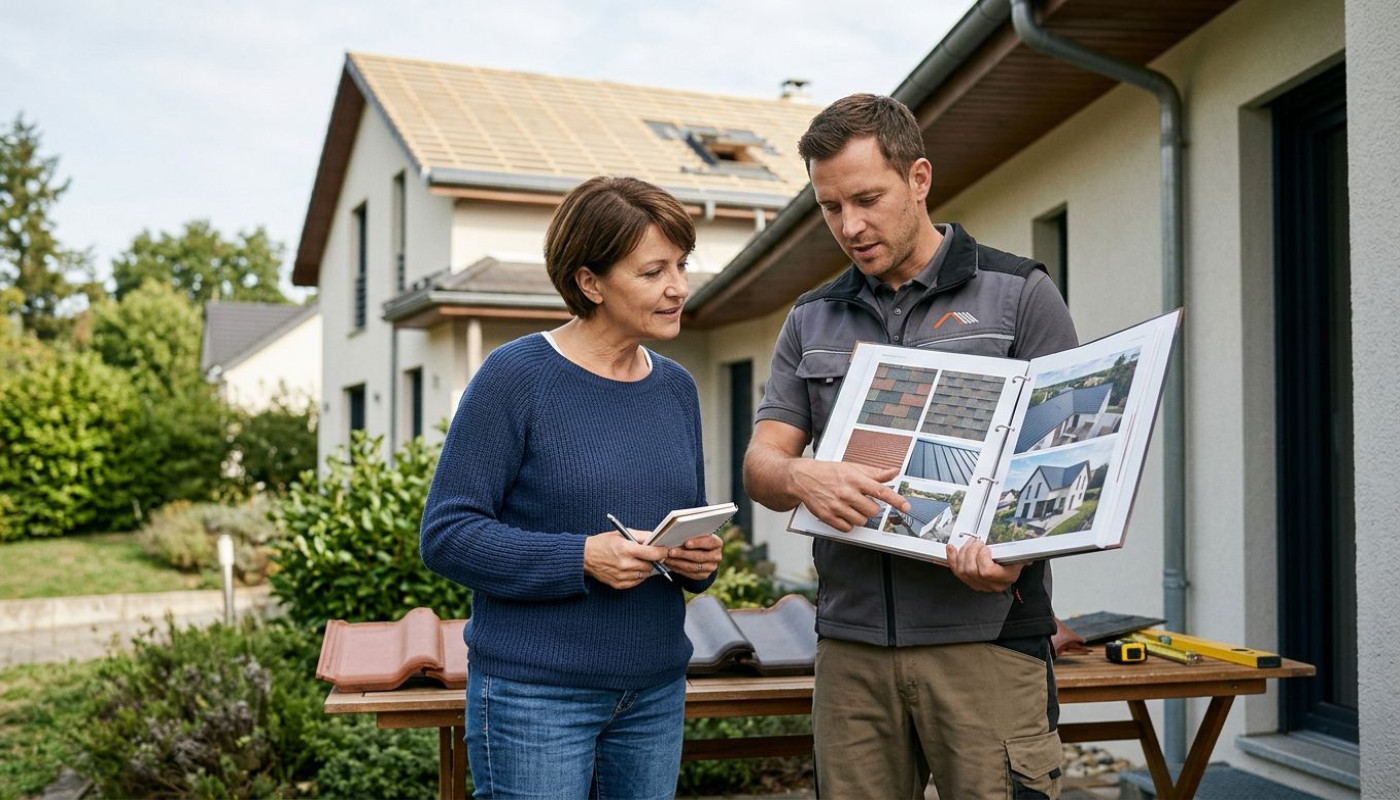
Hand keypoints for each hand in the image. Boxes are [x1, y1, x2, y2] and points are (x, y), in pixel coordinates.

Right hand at [584, 531, 668, 589]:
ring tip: (637, 560)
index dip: (662, 552)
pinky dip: (638, 575)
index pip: (652, 553)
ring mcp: (622, 576)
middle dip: (652, 560)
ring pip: (645, 574)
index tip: (666, 550)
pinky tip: (631, 568)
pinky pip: (637, 581)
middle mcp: (624, 564)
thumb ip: (641, 536)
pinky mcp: (619, 584)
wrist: (585, 557)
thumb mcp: (622, 533)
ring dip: (645, 568)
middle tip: (649, 555)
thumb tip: (657, 539)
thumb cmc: (603, 543)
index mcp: (626, 549)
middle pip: (650, 565)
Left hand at [664, 533, 722, 581]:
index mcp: (717, 543)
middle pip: (699, 556)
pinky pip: (690, 575)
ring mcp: (711, 567)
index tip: (686, 543)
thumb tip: (677, 536)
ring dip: (678, 563)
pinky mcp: (704, 575)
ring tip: (667, 559)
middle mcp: (716, 556)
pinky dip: (679, 569)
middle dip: (683, 554)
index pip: (709, 542)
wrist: (702, 552)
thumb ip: (691, 534)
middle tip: (670, 552)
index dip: (698, 543)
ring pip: (693, 567)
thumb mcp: (697, 535)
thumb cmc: (697, 539)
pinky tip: (671, 565)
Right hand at [791, 460, 908, 531]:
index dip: (896, 500)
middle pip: (872, 511)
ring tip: (850, 507)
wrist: (802, 478)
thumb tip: (893, 472)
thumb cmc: (829, 472)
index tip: (906, 507)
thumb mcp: (852, 467)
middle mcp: (846, 492)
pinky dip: (848, 524)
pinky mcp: (827, 516)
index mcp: (855, 478)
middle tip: (861, 502)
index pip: (880, 491)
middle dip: (870, 509)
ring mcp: (836, 505)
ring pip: (861, 521)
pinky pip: (847, 528)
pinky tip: (843, 514)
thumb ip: (874, 473)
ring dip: (859, 517)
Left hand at [945, 535, 1023, 592]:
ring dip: (963, 553)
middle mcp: (990, 584)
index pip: (986, 572)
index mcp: (1005, 578)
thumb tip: (1019, 545)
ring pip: (962, 570)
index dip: (982, 557)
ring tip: (970, 544)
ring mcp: (978, 584)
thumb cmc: (1015, 563)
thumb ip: (1017, 551)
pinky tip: (952, 549)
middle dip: (971, 551)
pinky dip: (952, 557)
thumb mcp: (1020, 556)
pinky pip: (956, 571)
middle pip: (971, 570)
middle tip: (976, 542)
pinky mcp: (969, 581)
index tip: (986, 548)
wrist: (1011, 572)